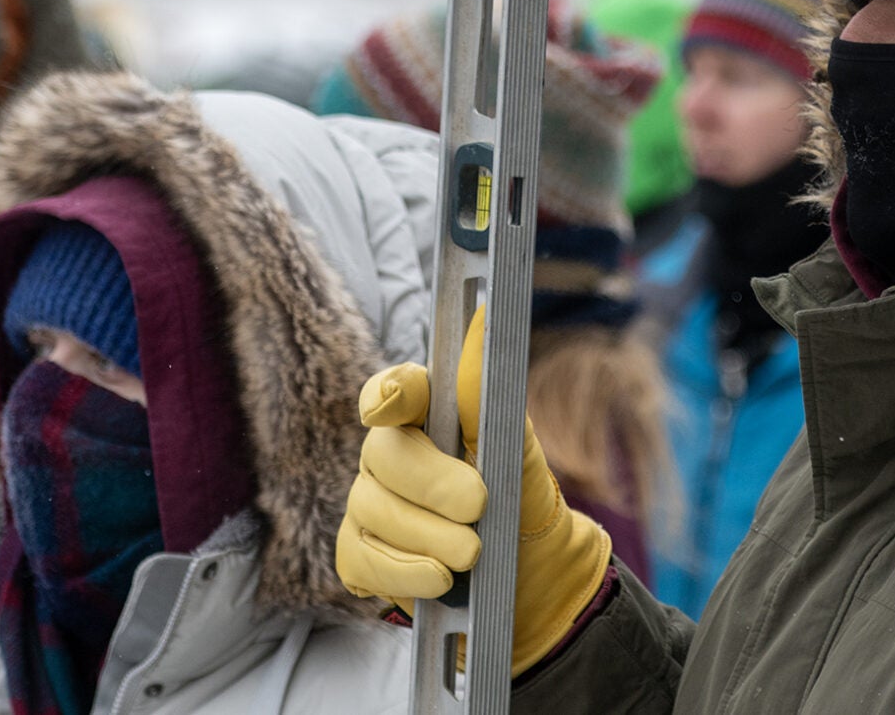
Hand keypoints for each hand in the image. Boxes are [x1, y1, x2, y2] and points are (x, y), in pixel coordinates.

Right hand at [335, 308, 610, 673]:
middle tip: (477, 507)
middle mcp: (388, 455)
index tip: (393, 404)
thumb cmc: (523, 502)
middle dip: (431, 484)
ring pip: (373, 510)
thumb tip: (483, 316)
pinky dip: (405, 572)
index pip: (390, 392)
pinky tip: (439, 579)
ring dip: (428, 536)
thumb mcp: (519, 448)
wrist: (533, 578)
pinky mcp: (362, 556)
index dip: (387, 393)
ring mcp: (369, 505)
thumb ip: (489, 390)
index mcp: (425, 418)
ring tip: (472, 553)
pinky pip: (364, 560)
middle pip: (383, 455)